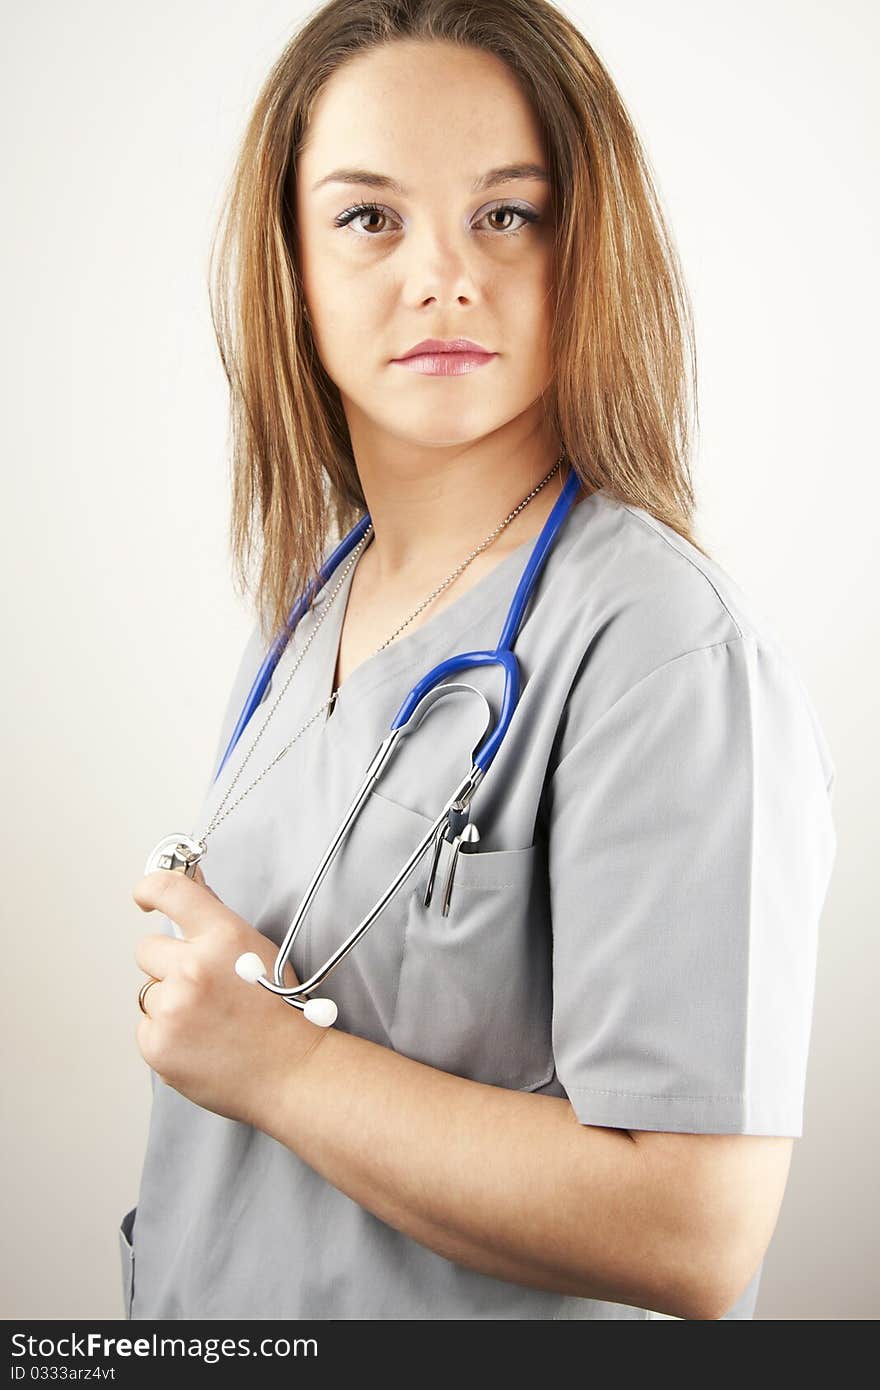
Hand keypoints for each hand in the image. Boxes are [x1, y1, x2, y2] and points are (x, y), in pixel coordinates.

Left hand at [131, 864, 318, 1126]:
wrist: (294, 1072)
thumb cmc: (283, 1013)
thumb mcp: (258, 952)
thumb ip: (217, 922)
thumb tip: (191, 885)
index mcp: (223, 938)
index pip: (169, 891)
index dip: (150, 888)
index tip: (144, 897)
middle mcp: (193, 968)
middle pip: (147, 949)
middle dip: (168, 964)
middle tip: (201, 987)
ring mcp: (172, 1008)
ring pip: (149, 992)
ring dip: (170, 1003)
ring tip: (208, 1022)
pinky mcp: (157, 1044)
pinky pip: (146, 1027)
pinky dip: (167, 1035)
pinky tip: (199, 1042)